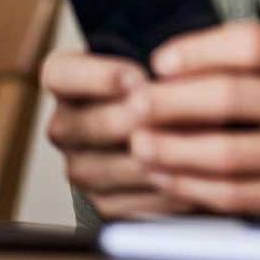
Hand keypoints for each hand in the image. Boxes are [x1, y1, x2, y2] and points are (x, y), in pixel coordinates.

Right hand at [40, 50, 195, 218]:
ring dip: (156, 157)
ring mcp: (79, 167)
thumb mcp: (149, 56)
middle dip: (135, 120)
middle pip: (91, 125)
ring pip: (113, 167)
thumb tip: (177, 67)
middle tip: (170, 114)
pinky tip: (195, 174)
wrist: (157, 121)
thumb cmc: (156, 74)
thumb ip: (155, 61)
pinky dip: (165, 189)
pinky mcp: (102, 202)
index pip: (64, 75)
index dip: (100, 77)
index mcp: (63, 79)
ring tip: (196, 144)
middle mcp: (64, 125)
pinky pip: (132, 201)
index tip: (138, 77)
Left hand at [128, 21, 259, 215]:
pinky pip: (240, 195)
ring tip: (140, 144)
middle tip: (133, 103)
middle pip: (230, 98)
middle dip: (170, 103)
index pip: (251, 45)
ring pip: (227, 154)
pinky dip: (197, 188)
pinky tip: (171, 179)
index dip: (198, 50)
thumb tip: (188, 58)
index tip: (161, 61)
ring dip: (173, 151)